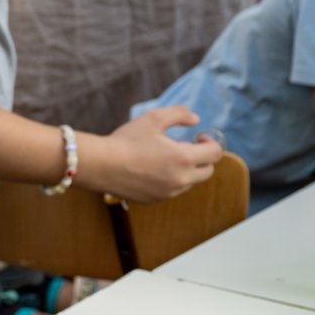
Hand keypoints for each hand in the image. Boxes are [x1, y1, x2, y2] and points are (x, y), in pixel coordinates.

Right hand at [91, 105, 222, 202]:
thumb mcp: (153, 118)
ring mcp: (168, 193)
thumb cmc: (125, 140)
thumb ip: (179, 114)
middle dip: (202, 159)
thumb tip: (195, 119)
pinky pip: (172, 191)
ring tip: (166, 158)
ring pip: (190, 183)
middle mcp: (180, 179)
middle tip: (187, 148)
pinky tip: (152, 169)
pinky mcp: (155, 200)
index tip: (199, 138)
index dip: (210, 143)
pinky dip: (170, 181)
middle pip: (207, 172)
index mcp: (183, 158)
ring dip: (186, 171)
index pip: (215, 154)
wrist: (99, 165)